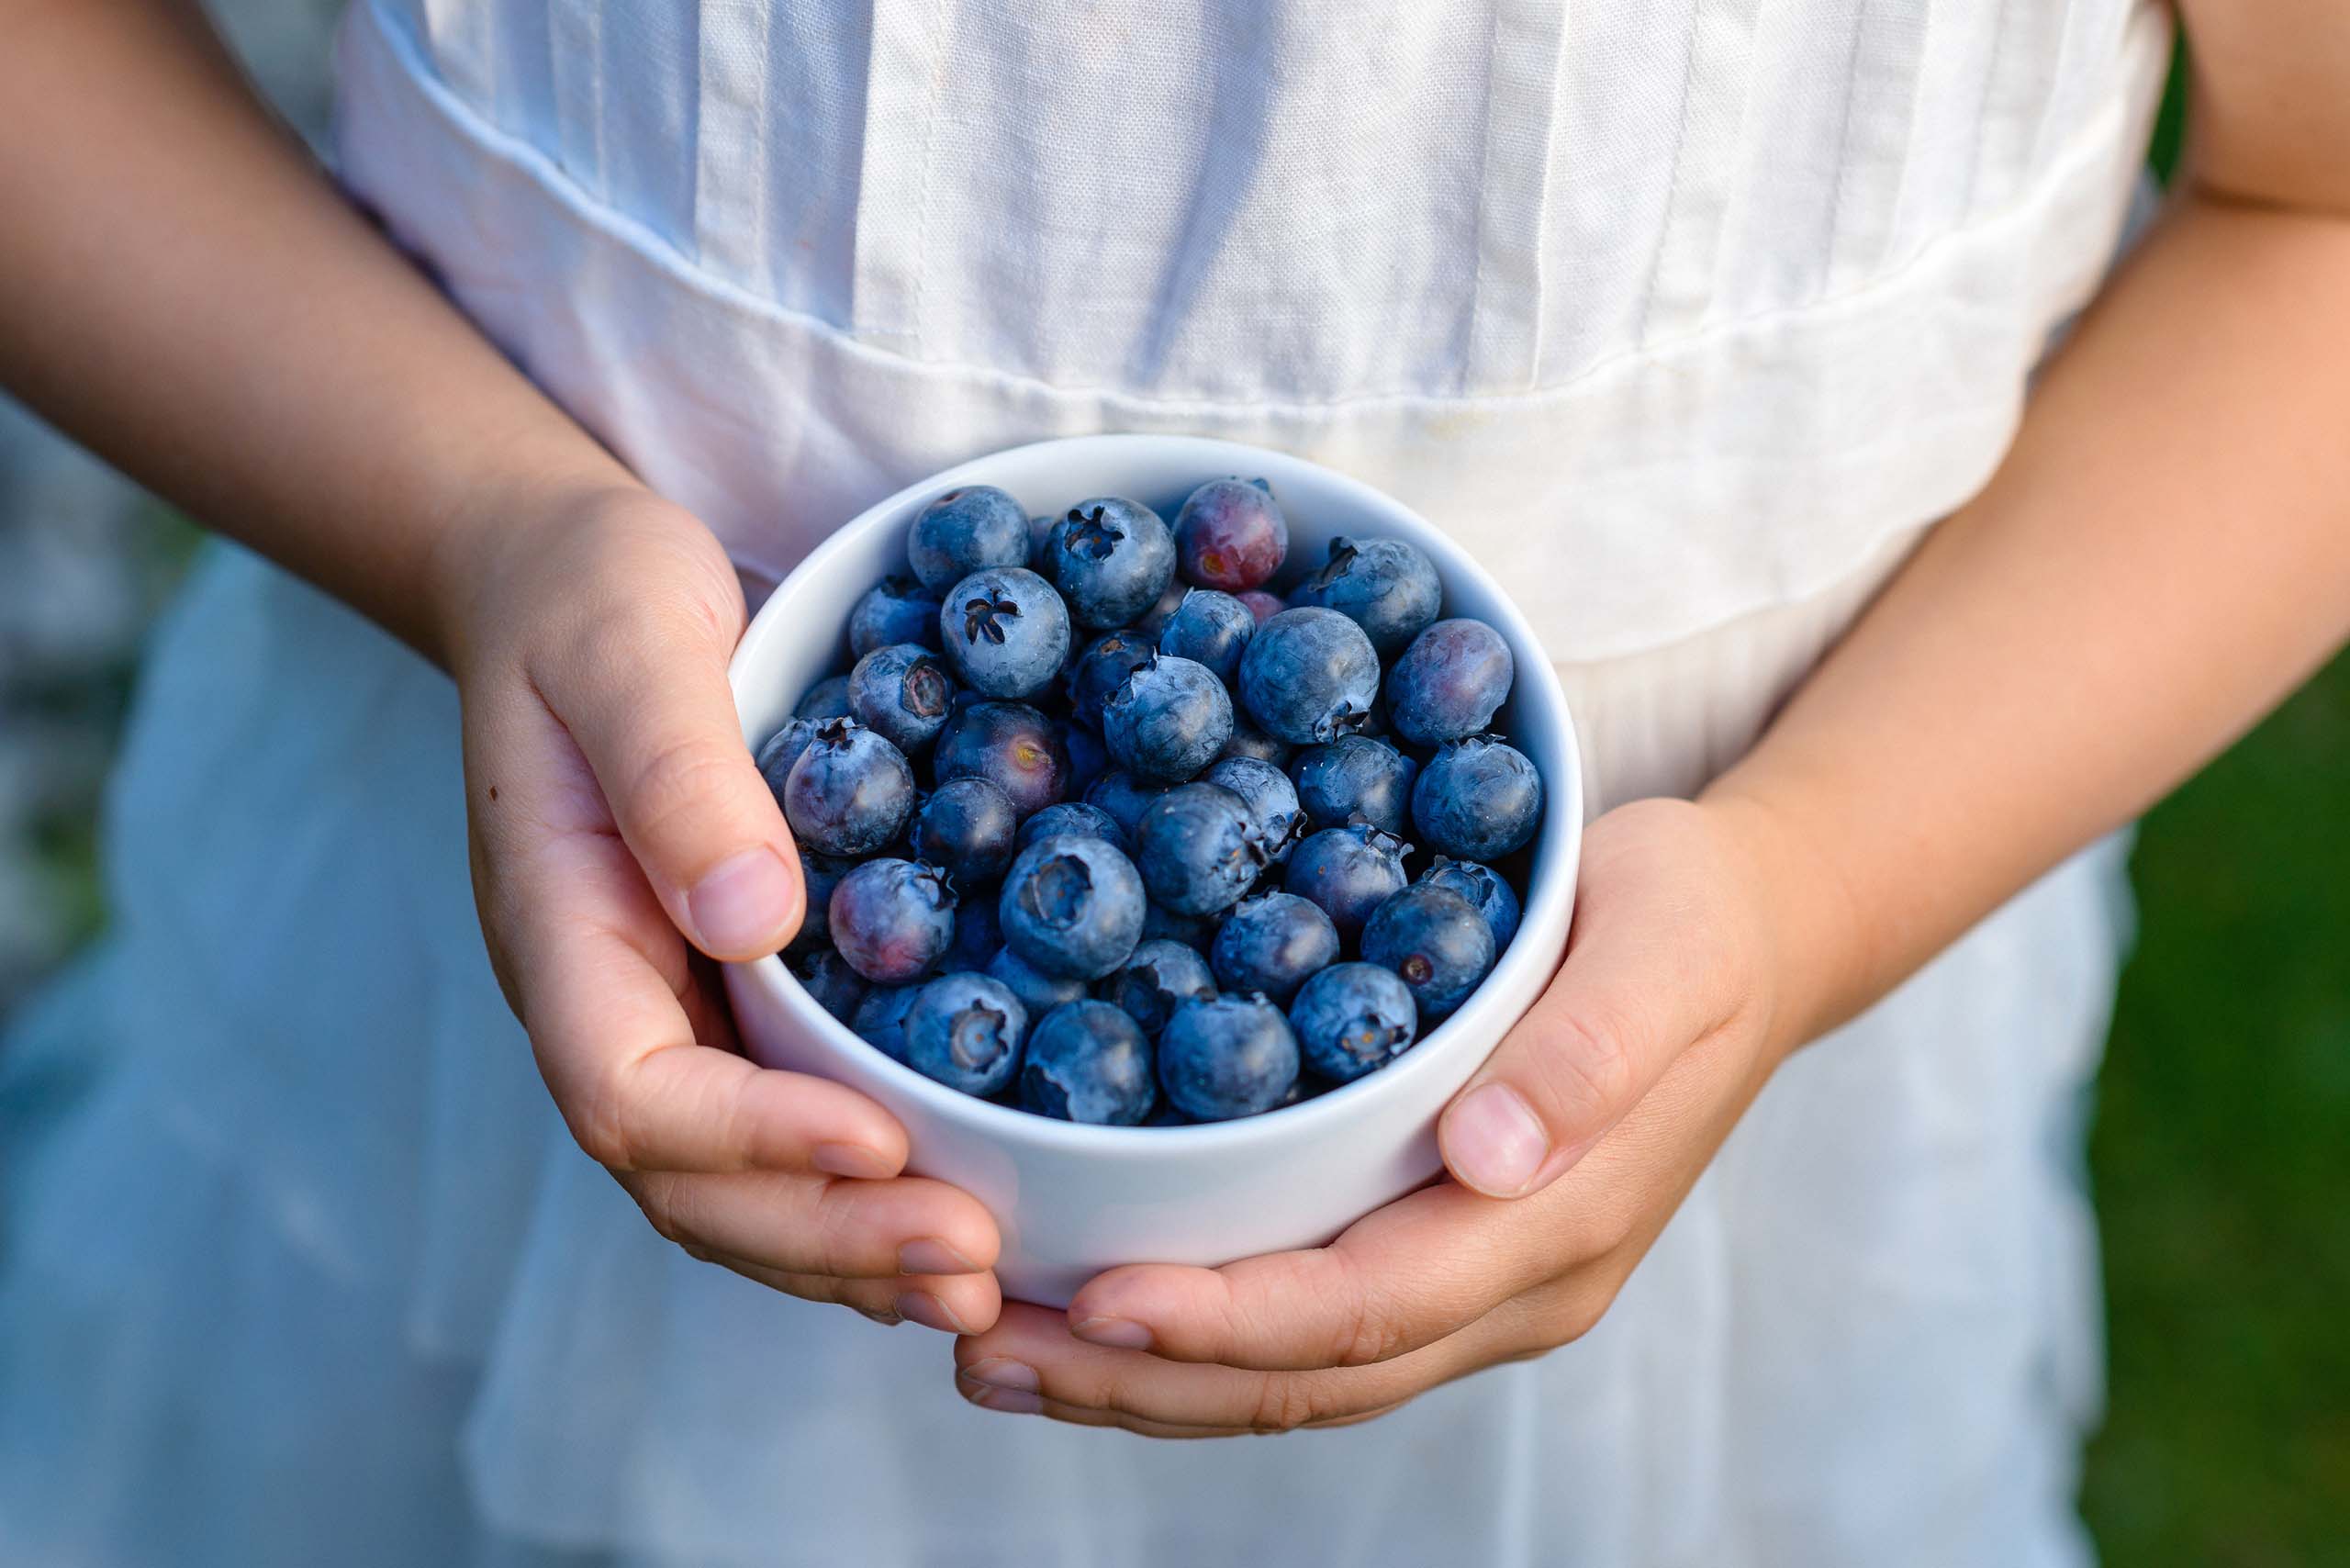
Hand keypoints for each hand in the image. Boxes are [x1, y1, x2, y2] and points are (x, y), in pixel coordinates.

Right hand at [441, 483, 1002, 1334]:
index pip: (629, 1090)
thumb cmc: (590, 597)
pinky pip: (794, 1128)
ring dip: (854, 1245)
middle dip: (825, 1234)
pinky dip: (870, 1190)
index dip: (751, 1139)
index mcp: (560, 933)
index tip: (880, 1141)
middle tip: (969, 1257)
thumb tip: (754, 922)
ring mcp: (673, 1014)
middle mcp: (612, 1002)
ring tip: (984, 1277)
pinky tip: (972, 1211)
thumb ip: (677, 772)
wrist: (574, 580)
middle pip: (693, 1181)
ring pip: (742, 1188)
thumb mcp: (629, 644)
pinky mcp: (741, 1002)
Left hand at [949, 797, 1828, 1431]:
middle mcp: (1512, 1284)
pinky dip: (1195, 1332)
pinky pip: (1309, 1323)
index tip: (1101, 1301)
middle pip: (1310, 1375)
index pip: (1370, 1309)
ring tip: (999, 1352)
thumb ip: (1593, 1049)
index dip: (1233, 1321)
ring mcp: (1479, 1279)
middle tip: (983, 1348)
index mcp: (1558, 1227)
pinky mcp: (1444, 1243)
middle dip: (1145, 1379)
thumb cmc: (1698, 920)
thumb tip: (1492, 1154)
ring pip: (1298, 1372)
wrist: (1758, 933)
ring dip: (1147, 1379)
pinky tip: (1095, 1305)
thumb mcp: (1668, 944)